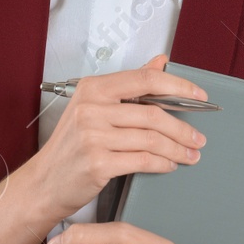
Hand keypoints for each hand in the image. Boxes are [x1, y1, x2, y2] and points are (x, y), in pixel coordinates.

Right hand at [26, 54, 208, 224]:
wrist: (45, 182)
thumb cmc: (71, 146)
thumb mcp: (93, 107)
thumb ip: (129, 84)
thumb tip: (160, 61)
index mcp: (93, 89)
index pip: (145, 80)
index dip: (178, 86)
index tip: (199, 95)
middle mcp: (91, 109)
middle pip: (153, 114)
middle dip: (183, 128)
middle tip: (197, 138)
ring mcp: (93, 137)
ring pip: (152, 139)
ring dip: (177, 149)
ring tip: (189, 154)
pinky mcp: (98, 163)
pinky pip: (143, 161)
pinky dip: (162, 164)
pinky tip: (169, 165)